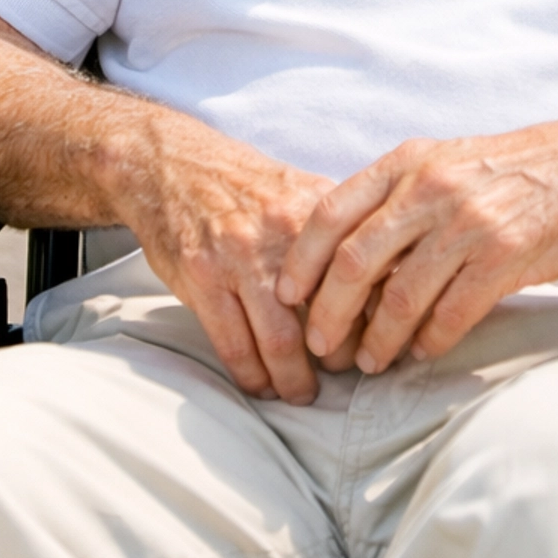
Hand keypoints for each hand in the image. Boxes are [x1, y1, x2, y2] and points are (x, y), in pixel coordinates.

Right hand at [122, 128, 355, 403]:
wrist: (172, 165)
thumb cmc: (242, 185)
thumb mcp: (299, 190)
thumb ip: (337, 233)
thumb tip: (386, 275)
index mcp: (316, 210)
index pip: (364, 275)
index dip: (377, 317)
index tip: (380, 340)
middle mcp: (283, 232)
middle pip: (327, 314)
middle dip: (339, 357)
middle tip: (345, 373)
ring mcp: (240, 257)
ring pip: (281, 341)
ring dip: (295, 380)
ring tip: (303, 393)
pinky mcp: (203, 279)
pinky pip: (235, 346)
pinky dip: (252, 376)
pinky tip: (261, 385)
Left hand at [276, 108, 557, 376]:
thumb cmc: (516, 167)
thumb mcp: (446, 161)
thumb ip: (399, 197)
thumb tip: (349, 253)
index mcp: (409, 162)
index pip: (330, 212)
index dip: (300, 260)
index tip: (286, 296)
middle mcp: (430, 189)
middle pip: (353, 263)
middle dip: (328, 315)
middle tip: (320, 347)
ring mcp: (468, 224)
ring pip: (398, 299)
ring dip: (377, 341)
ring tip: (368, 362)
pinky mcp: (504, 258)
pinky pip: (449, 315)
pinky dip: (428, 343)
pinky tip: (422, 353)